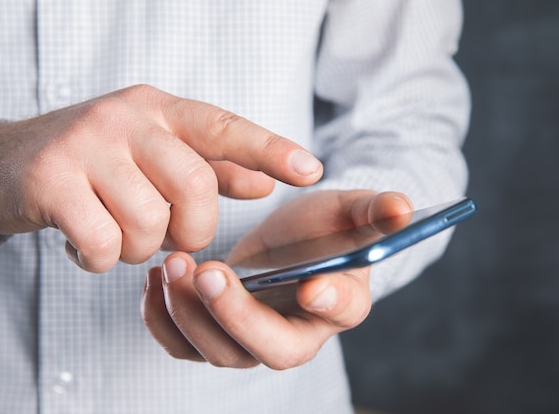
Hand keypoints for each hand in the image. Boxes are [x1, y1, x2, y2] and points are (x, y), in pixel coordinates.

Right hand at [0, 85, 322, 271]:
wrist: (2, 162)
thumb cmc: (93, 161)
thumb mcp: (153, 154)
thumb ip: (211, 168)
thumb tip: (265, 183)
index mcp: (158, 110)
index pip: (223, 127)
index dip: (271, 149)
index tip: (312, 171)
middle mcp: (126, 118)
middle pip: (194, 187)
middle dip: (190, 230)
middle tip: (167, 234)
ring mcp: (86, 145)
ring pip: (148, 222)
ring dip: (137, 247)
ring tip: (115, 232)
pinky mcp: (50, 179)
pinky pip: (101, 242)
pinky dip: (99, 258)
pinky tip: (84, 243)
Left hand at [140, 190, 412, 368]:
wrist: (290, 241)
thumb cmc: (325, 227)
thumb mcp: (350, 209)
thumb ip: (375, 209)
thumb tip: (404, 208)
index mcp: (339, 302)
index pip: (341, 312)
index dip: (330, 301)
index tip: (313, 282)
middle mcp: (296, 333)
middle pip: (268, 348)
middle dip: (235, 315)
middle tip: (209, 273)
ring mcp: (252, 339)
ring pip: (217, 350)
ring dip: (189, 314)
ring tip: (172, 265)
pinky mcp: (215, 333)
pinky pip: (183, 344)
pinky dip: (161, 319)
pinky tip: (155, 278)